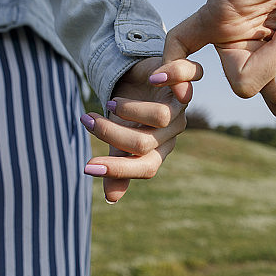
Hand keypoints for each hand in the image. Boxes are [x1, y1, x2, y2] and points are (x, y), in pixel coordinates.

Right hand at [80, 56, 201, 202]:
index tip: (87, 167)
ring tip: (111, 102)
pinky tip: (152, 79)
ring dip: (128, 110)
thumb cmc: (129, 112)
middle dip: (110, 134)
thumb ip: (117, 163)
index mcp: (159, 148)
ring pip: (160, 116)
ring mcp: (180, 104)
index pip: (145, 168)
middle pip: (144, 143)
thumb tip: (111, 200)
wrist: (140, 75)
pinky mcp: (183, 77)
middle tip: (86, 120)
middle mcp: (172, 130)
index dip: (118, 171)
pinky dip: (173, 77)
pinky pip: (189, 76)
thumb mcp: (119, 138)